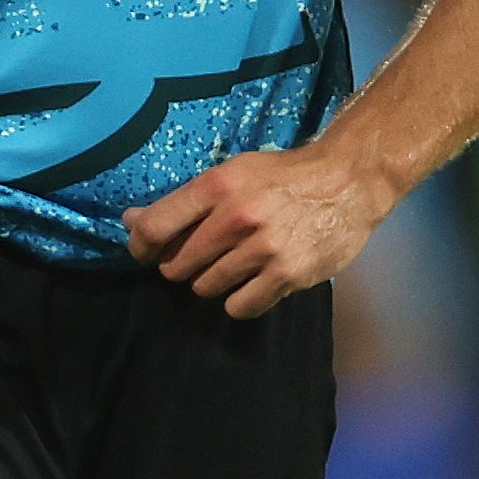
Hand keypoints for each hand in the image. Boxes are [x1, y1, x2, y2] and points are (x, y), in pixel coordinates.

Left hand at [124, 135, 401, 317]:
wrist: (348, 182)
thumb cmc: (284, 176)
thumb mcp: (233, 173)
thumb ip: (186, 201)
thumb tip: (131, 221)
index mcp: (218, 186)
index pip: (155, 227)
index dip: (141, 246)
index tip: (147, 252)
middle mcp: (236, 217)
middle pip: (178, 265)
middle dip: (183, 265)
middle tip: (205, 255)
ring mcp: (262, 249)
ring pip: (206, 288)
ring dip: (214, 282)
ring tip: (236, 264)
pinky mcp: (287, 274)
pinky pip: (240, 306)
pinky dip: (240, 299)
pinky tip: (254, 282)